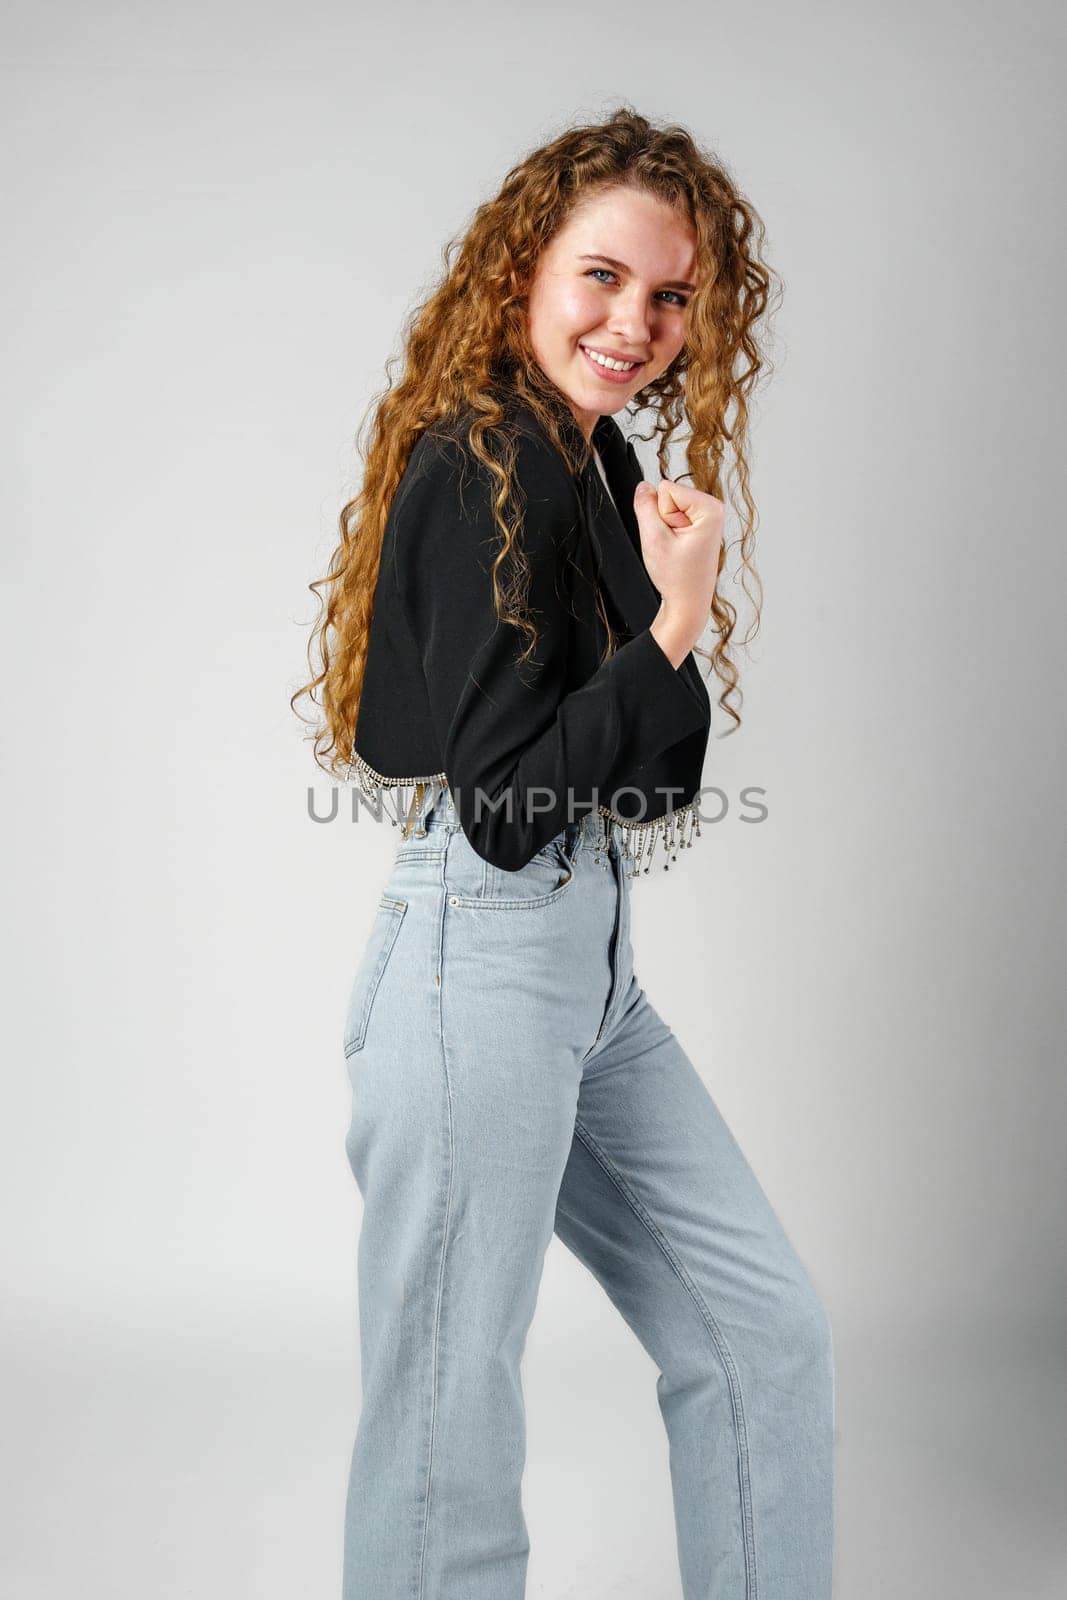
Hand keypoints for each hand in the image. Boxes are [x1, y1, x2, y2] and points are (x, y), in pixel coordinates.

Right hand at [632, 478, 722, 657]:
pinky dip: (669, 532)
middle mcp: (713, 508)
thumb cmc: (677, 577)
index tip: (672, 539)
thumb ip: (645, 506)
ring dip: (665, 528)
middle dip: (663, 520)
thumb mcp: (653, 539)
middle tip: (673, 546)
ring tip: (676, 550)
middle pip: (668, 495)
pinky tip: (678, 550)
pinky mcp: (698, 523)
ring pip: (667, 505)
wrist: (687, 603)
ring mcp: (706, 516)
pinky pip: (671, 516)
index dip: (661, 515)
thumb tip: (643, 486)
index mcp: (710, 508)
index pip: (666, 489)